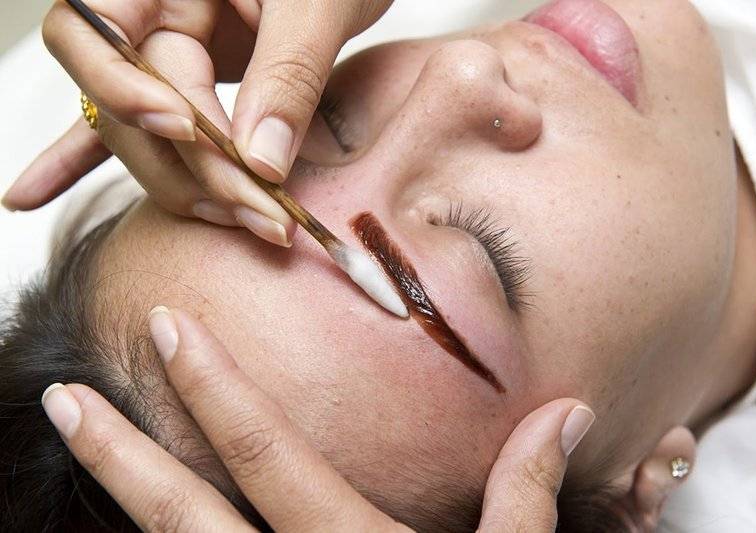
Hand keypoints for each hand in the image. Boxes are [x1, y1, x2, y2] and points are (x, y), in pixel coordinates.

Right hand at [2, 0, 392, 246]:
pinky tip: (32, 194)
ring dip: (182, 185)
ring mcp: (163, 52)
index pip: (106, 38)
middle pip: (127, 103)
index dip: (134, 95)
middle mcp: (151, 15)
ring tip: (241, 224)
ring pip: (138, 131)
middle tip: (263, 214)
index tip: (195, 135)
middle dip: (192, 167)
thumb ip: (289, 72)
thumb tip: (258, 161)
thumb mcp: (321, 2)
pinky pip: (134, 126)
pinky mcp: (184, 82)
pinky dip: (90, 163)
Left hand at [40, 307, 593, 531]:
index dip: (215, 387)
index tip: (170, 329)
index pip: (268, 453)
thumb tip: (563, 414)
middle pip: (187, 516)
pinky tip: (147, 525)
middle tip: (68, 395)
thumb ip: (525, 494)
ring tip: (81, 444)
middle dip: (121, 451)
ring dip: (126, 503)